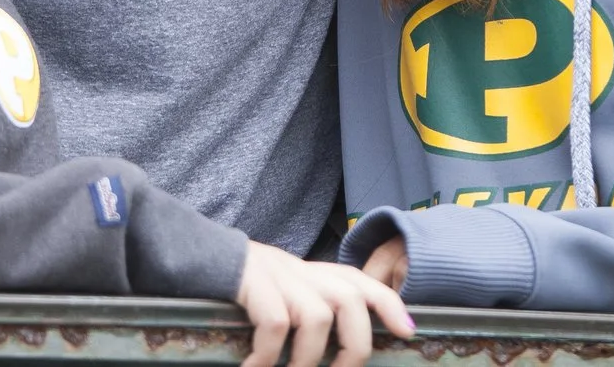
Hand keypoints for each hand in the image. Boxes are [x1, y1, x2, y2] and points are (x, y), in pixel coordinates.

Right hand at [234, 242, 412, 366]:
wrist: (206, 258)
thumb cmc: (253, 289)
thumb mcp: (293, 294)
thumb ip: (319, 310)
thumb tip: (341, 354)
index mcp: (319, 275)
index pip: (365, 283)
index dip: (391, 306)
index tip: (407, 333)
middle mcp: (305, 272)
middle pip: (350, 300)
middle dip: (354, 346)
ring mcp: (281, 275)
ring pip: (316, 317)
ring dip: (306, 360)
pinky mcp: (254, 283)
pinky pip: (275, 326)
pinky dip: (267, 357)